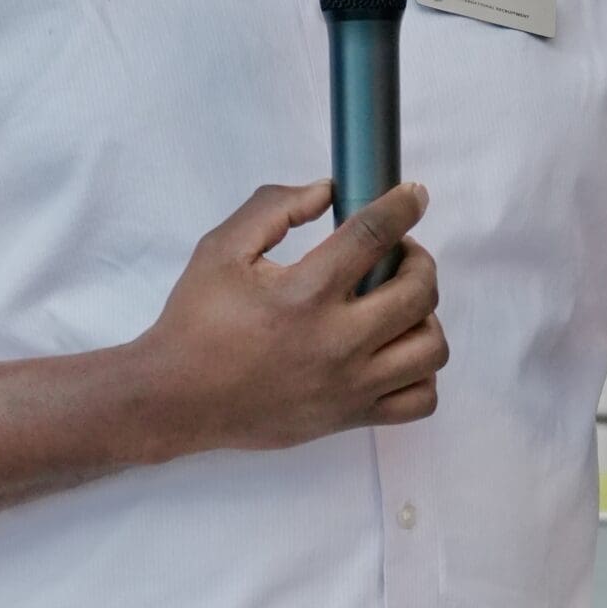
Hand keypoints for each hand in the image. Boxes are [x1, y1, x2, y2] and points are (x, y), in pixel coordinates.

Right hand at [137, 178, 447, 453]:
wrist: (176, 398)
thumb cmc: (196, 321)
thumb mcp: (221, 248)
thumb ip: (274, 207)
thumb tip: (327, 191)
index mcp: (303, 293)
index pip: (374, 236)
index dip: (402, 206)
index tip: (413, 196)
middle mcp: (335, 341)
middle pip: (418, 291)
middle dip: (418, 259)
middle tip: (397, 253)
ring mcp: (348, 386)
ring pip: (431, 347)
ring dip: (425, 315)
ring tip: (398, 303)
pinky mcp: (350, 417)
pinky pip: (420, 401)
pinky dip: (421, 372)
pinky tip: (395, 350)